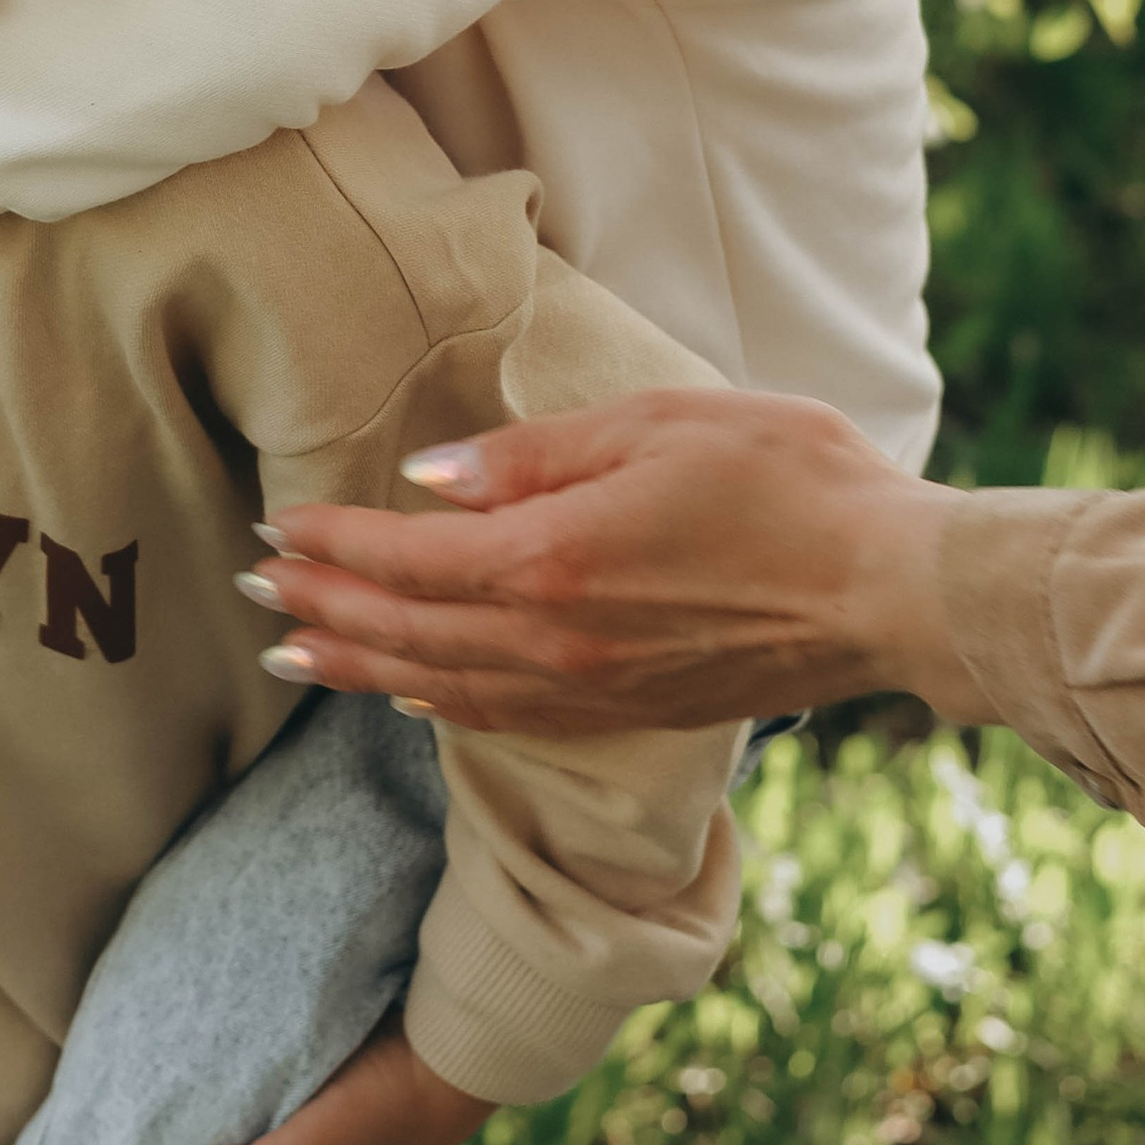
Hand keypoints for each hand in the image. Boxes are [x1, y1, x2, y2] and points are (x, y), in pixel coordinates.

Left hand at [189, 1014, 493, 1144]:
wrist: (467, 1038)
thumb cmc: (396, 1096)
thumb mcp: (325, 1141)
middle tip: (176, 1124)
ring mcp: (356, 1140)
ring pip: (286, 1139)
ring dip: (255, 1121)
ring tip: (201, 1092)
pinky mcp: (362, 1095)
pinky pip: (305, 1104)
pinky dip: (280, 1093)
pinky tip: (253, 1067)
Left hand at [247, 387, 976, 737]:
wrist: (894, 588)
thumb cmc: (789, 481)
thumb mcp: (656, 425)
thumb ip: (532, 456)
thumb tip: (428, 480)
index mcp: (552, 559)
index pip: (406, 557)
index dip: (331, 545)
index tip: (272, 528)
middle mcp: (555, 641)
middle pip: (405, 630)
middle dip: (320, 608)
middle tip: (250, 589)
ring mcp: (592, 689)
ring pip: (441, 686)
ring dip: (359, 666)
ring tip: (294, 650)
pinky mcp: (630, 711)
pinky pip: (504, 718)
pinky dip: (439, 705)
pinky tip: (411, 697)